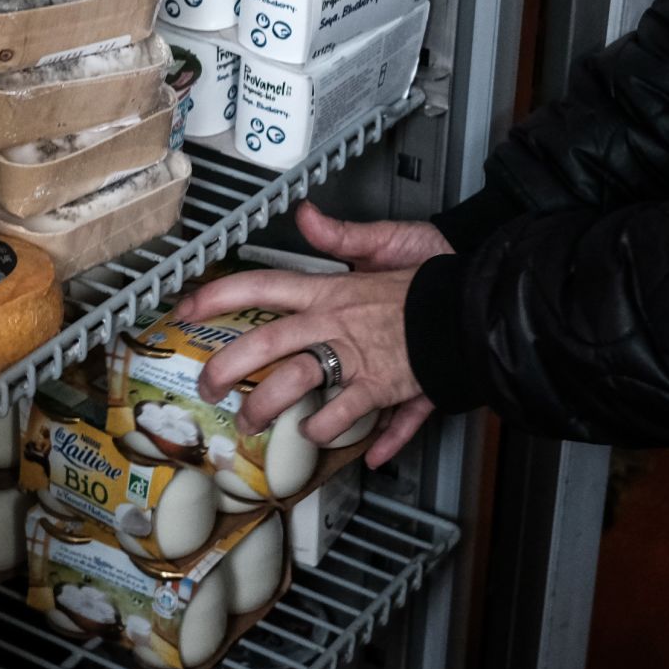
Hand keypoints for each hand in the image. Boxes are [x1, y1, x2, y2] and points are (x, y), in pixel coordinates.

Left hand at [170, 203, 455, 468]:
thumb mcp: (386, 239)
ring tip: (256, 428)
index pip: (262, 288)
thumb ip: (340, 234)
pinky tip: (365, 456)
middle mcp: (337, 328)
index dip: (219, 296)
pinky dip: (372, 440)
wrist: (481, 297)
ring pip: (305, 391)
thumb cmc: (437, 267)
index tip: (186, 308)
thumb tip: (305, 212)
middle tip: (208, 386)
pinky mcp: (391, 388)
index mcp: (331, 292)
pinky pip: (373, 420)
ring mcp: (362, 362)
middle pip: (269, 348)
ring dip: (277, 412)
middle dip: (230, 369)